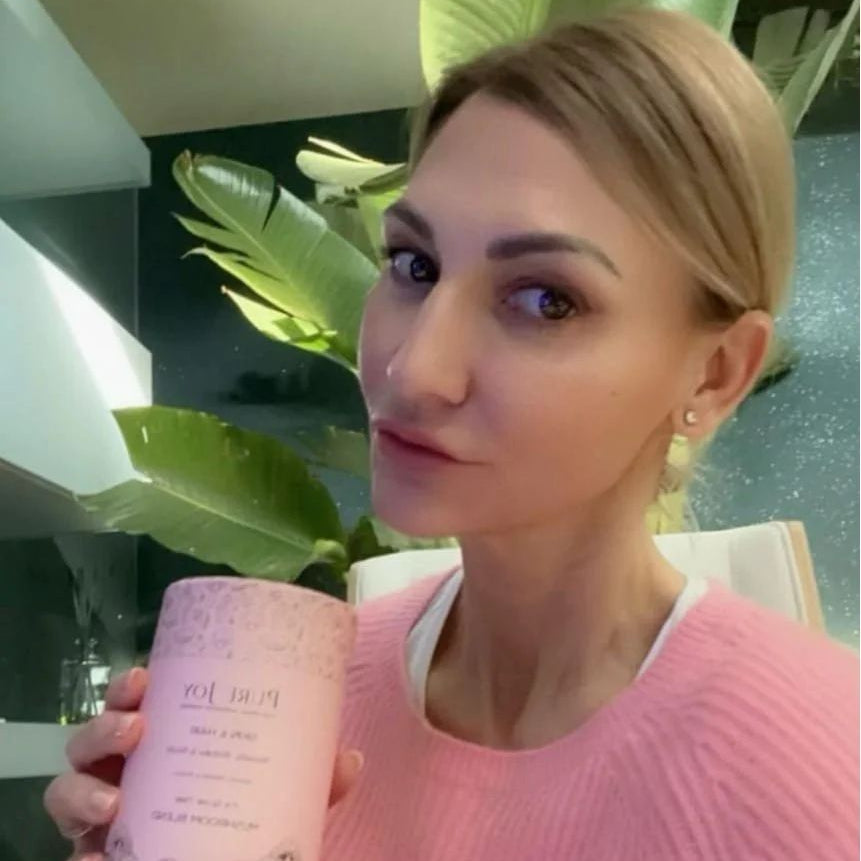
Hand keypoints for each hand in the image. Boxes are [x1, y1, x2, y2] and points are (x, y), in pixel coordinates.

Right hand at [44, 667, 362, 859]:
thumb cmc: (241, 818)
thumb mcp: (277, 795)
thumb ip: (308, 778)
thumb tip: (350, 759)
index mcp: (163, 743)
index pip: (133, 704)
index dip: (127, 687)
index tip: (143, 678)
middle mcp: (124, 772)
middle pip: (91, 739)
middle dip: (103, 726)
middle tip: (135, 730)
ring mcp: (103, 814)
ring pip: (66, 789)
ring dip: (80, 791)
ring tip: (112, 803)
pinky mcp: (95, 854)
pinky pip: (71, 855)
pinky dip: (77, 857)